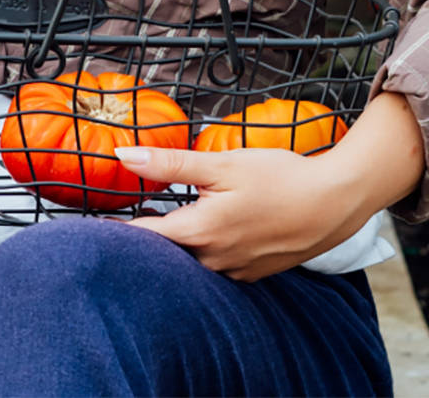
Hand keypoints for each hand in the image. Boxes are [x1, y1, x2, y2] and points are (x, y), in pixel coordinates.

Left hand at [114, 92, 425, 281]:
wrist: (334, 203)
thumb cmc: (279, 177)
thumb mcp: (223, 163)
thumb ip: (171, 163)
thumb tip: (123, 155)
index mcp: (199, 232)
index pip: (142, 237)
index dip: (117, 228)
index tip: (94, 221)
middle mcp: (212, 260)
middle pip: (165, 253)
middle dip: (146, 237)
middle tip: (127, 217)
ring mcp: (233, 271)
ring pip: (191, 262)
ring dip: (177, 246)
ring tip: (167, 221)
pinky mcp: (252, 274)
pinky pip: (216, 267)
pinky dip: (206, 251)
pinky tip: (212, 230)